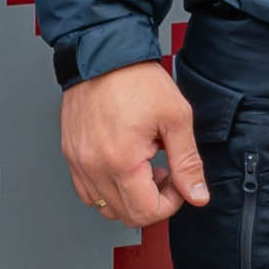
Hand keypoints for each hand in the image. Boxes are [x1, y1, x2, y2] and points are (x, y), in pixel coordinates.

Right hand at [62, 63, 210, 227]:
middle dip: (152, 201)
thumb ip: (188, 162)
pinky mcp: (70, 155)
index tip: (178, 182)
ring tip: (143, 167)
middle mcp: (94, 166)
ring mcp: (78, 162)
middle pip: (126, 215)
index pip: (147, 213)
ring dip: (129, 197)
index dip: (171, 203)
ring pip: (105, 207)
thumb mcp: (176, 118)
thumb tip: (197, 194)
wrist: (103, 54)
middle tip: (164, 173)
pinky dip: (108, 189)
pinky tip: (123, 166)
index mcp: (121, 161)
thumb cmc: (135, 79)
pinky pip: (87, 191)